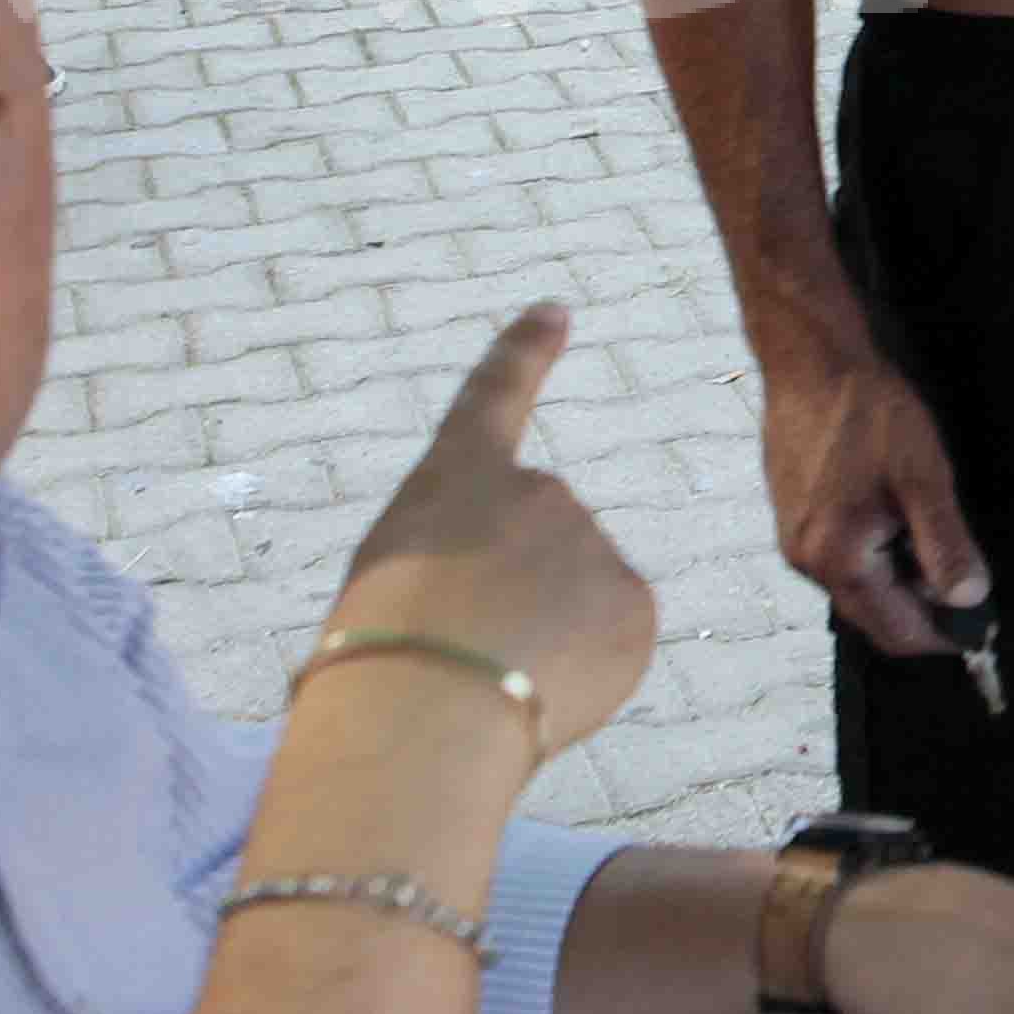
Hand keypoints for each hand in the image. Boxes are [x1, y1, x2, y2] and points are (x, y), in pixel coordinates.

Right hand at [327, 305, 656, 757]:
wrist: (426, 704)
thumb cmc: (377, 655)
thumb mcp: (390, 586)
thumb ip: (463, 568)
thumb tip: (520, 605)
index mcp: (458, 475)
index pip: (493, 394)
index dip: (524, 351)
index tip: (556, 310)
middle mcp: (539, 490)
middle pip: (538, 550)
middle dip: (515, 597)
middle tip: (463, 651)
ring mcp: (594, 541)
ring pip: (574, 603)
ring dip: (544, 641)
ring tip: (489, 679)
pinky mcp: (635, 603)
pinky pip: (609, 643)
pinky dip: (581, 675)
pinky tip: (537, 695)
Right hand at [765, 339, 988, 654]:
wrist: (812, 363)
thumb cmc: (869, 415)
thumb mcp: (924, 479)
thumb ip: (945, 545)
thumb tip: (969, 599)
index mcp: (838, 560)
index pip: (895, 632)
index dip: (942, 636)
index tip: (980, 625)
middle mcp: (807, 562)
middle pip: (873, 615)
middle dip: (922, 608)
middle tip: (967, 580)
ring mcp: (794, 540)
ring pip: (858, 587)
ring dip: (900, 579)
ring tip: (935, 540)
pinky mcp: (793, 517)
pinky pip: (841, 559)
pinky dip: (876, 557)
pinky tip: (899, 521)